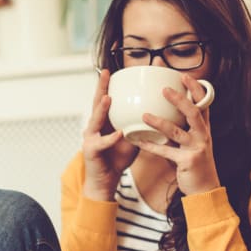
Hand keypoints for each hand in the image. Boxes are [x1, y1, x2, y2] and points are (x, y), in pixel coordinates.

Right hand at [82, 69, 138, 200]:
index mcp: (104, 121)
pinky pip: (102, 143)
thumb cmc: (116, 158)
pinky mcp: (91, 151)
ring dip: (102, 109)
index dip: (109, 85)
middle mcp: (94, 126)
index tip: (114, 70)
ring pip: (95, 120)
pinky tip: (119, 133)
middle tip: (105, 73)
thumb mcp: (131, 137)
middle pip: (96, 103)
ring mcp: (90, 138)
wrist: (105, 180)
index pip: (106, 99)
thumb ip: (139, 124)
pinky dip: (111, 138)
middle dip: (101, 88)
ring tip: (109, 98)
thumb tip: (160, 112)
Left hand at [137, 75, 219, 195]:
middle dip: (180, 99)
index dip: (196, 89)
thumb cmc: (195, 164)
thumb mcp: (192, 142)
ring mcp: (196, 148)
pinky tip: (139, 141)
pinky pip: (166, 152)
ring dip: (160, 122)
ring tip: (144, 115)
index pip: (203, 104)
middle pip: (194, 112)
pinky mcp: (187, 161)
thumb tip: (166, 114)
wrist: (205, 189)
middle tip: (164, 89)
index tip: (185, 76)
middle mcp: (203, 135)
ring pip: (178, 131)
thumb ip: (182, 129)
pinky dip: (151, 146)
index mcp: (204, 128)